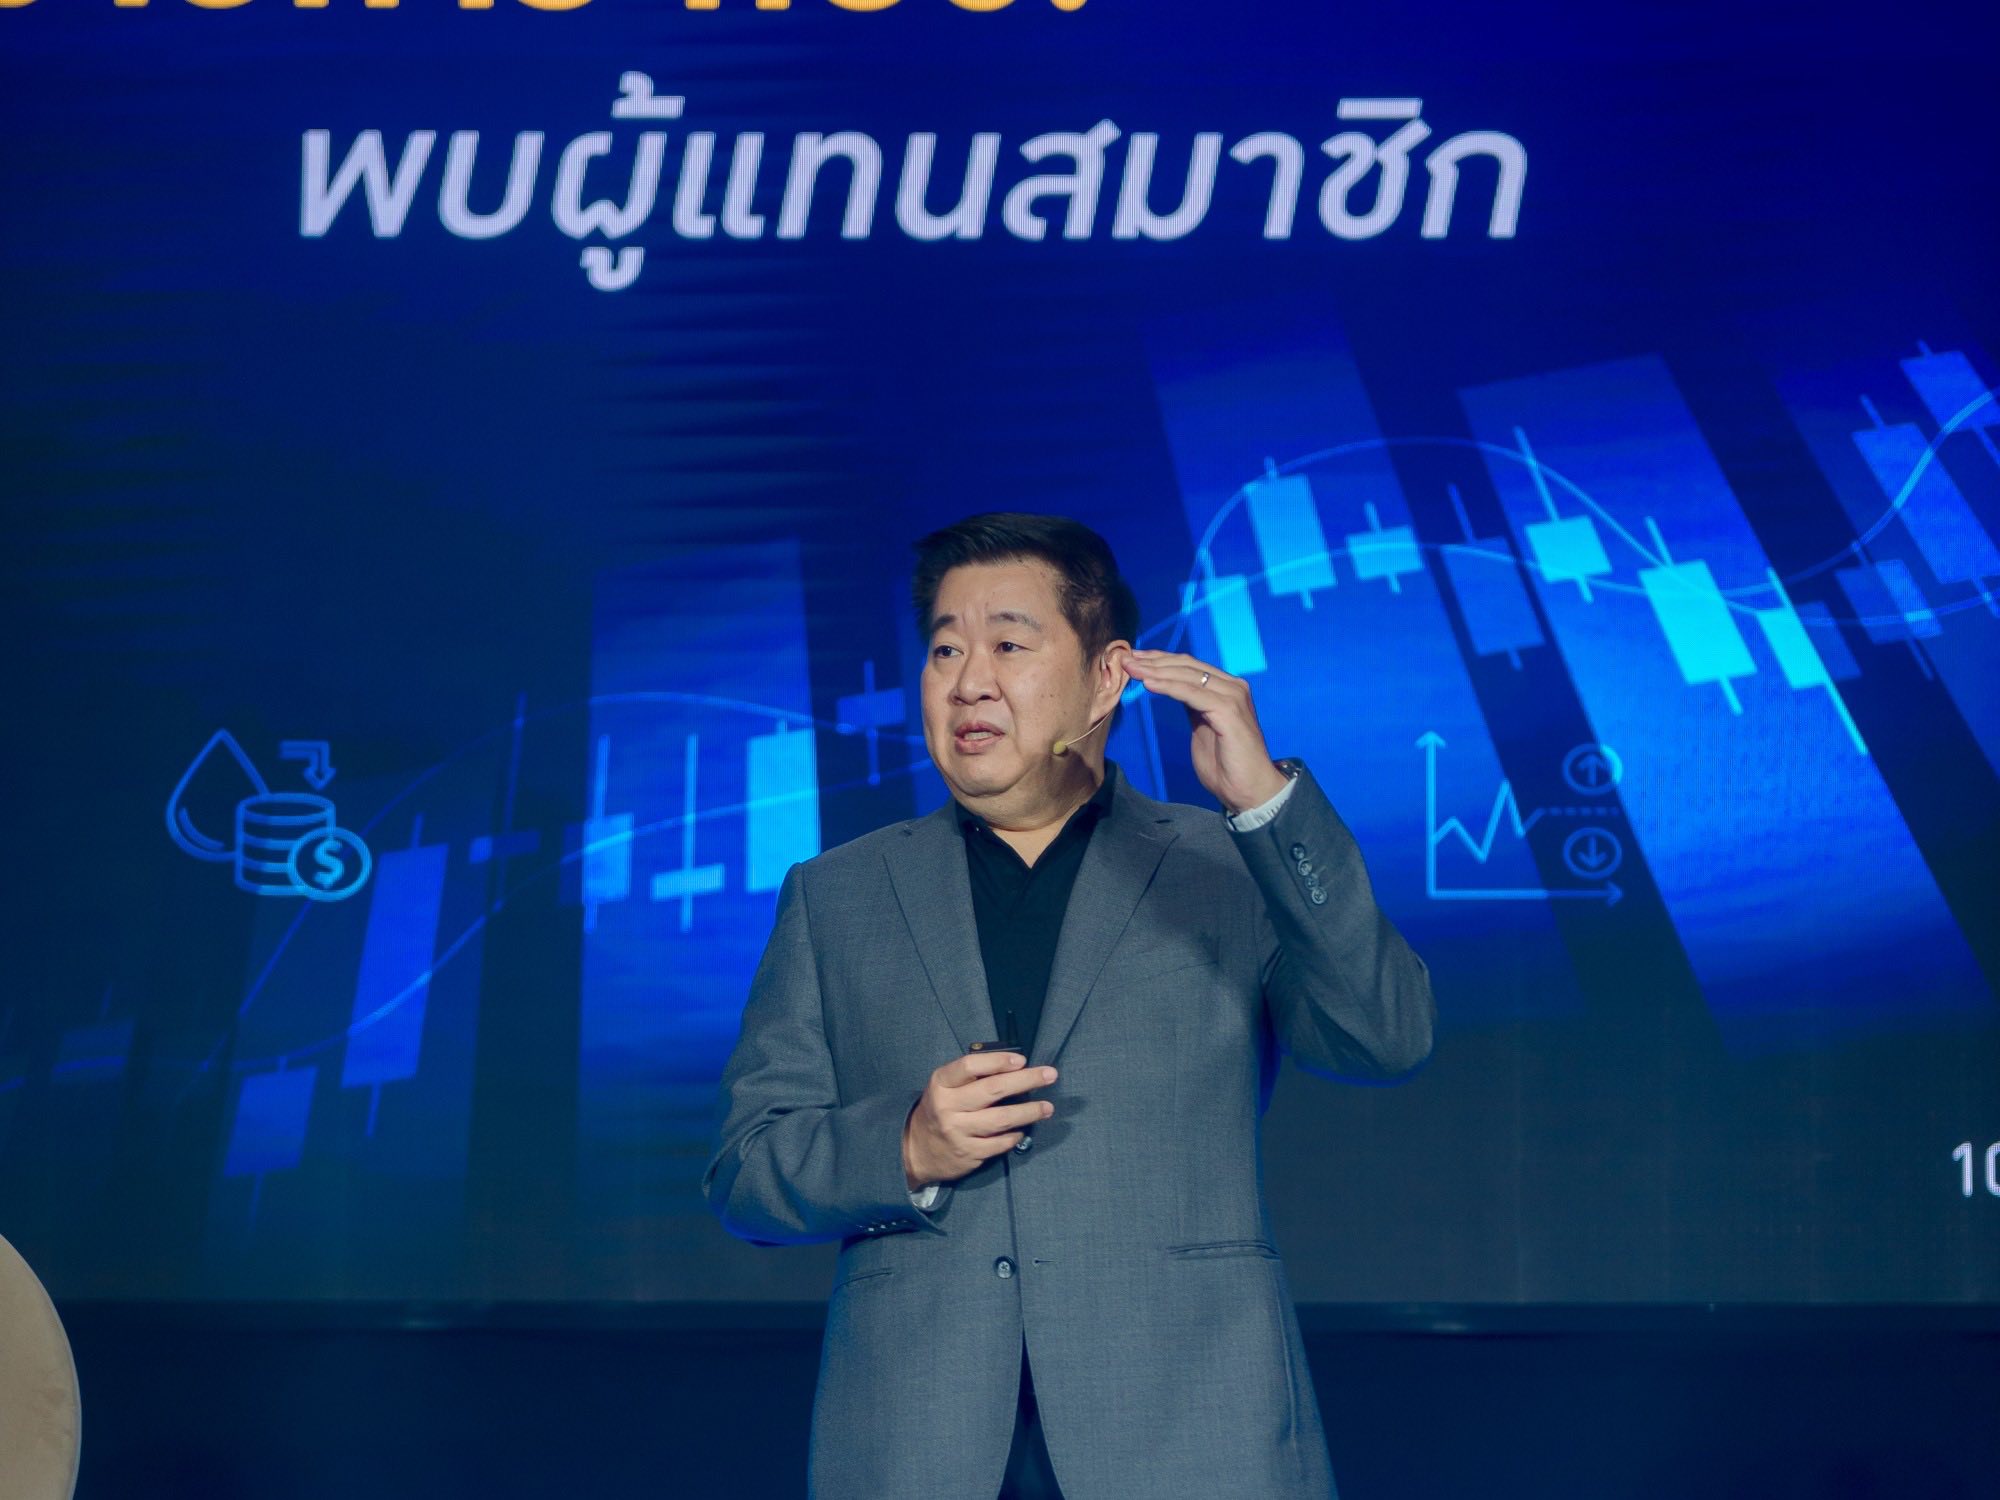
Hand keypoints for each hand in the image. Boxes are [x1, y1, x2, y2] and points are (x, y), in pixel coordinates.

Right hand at [903, 1050, 1056, 1190]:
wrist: (915, 1151)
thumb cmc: (939, 1110)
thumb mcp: (945, 1088)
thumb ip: (971, 1076)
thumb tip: (1014, 1065)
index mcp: (941, 1083)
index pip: (970, 1066)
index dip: (998, 1061)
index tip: (1022, 1060)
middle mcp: (947, 1107)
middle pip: (992, 1090)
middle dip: (1026, 1081)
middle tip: (1050, 1075)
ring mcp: (957, 1132)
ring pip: (1000, 1119)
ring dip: (1028, 1111)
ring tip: (1047, 1107)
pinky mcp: (967, 1154)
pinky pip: (999, 1143)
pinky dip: (1015, 1135)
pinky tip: (1024, 1128)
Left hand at [1120, 648, 1289, 813]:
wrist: (1250, 790)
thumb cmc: (1226, 765)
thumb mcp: (1203, 727)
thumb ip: (1192, 706)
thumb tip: (1169, 688)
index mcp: (1226, 688)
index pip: (1188, 665)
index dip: (1159, 659)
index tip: (1134, 659)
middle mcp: (1232, 686)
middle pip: (1186, 666)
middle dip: (1153, 662)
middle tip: (1125, 660)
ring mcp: (1233, 697)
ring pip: (1187, 676)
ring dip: (1155, 671)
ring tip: (1131, 670)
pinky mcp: (1229, 711)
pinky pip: (1192, 694)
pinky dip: (1169, 687)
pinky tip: (1148, 684)